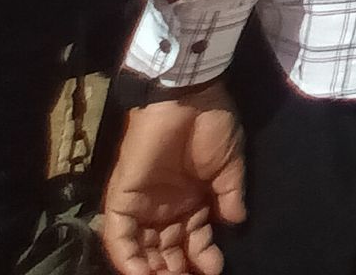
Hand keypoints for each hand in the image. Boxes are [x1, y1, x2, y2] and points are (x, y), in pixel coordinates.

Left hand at [102, 83, 244, 274]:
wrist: (188, 98)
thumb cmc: (212, 126)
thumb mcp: (230, 165)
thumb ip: (229, 196)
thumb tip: (236, 223)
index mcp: (192, 199)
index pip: (193, 239)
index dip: (203, 257)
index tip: (216, 269)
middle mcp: (165, 206)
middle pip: (166, 249)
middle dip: (177, 269)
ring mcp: (142, 204)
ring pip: (141, 249)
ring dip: (152, 270)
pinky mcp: (122, 199)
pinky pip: (120, 237)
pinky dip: (128, 259)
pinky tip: (143, 274)